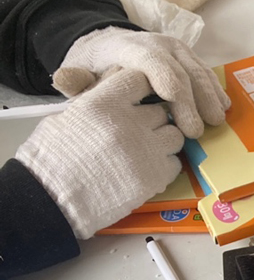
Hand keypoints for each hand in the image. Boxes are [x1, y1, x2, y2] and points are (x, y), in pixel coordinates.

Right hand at [17, 70, 183, 239]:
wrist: (52, 200)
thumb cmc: (51, 161)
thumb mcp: (67, 117)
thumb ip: (97, 101)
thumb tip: (116, 88)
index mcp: (104, 103)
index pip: (140, 79)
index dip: (141, 88)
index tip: (140, 96)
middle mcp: (130, 123)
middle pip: (161, 110)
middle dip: (152, 120)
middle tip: (138, 132)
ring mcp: (147, 150)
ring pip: (175, 135)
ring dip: (163, 141)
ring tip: (143, 152)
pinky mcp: (156, 176)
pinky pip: (175, 163)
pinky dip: (165, 165)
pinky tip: (146, 170)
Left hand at [53, 27, 229, 138]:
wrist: (109, 46)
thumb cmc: (97, 67)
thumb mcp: (81, 73)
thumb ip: (76, 81)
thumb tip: (65, 80)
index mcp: (129, 47)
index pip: (152, 63)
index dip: (168, 85)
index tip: (179, 115)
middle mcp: (157, 44)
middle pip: (181, 71)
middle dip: (192, 102)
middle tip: (197, 131)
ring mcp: (176, 49)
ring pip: (198, 71)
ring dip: (209, 98)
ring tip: (215, 122)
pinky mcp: (188, 57)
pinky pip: (205, 72)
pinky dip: (214, 91)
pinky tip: (222, 108)